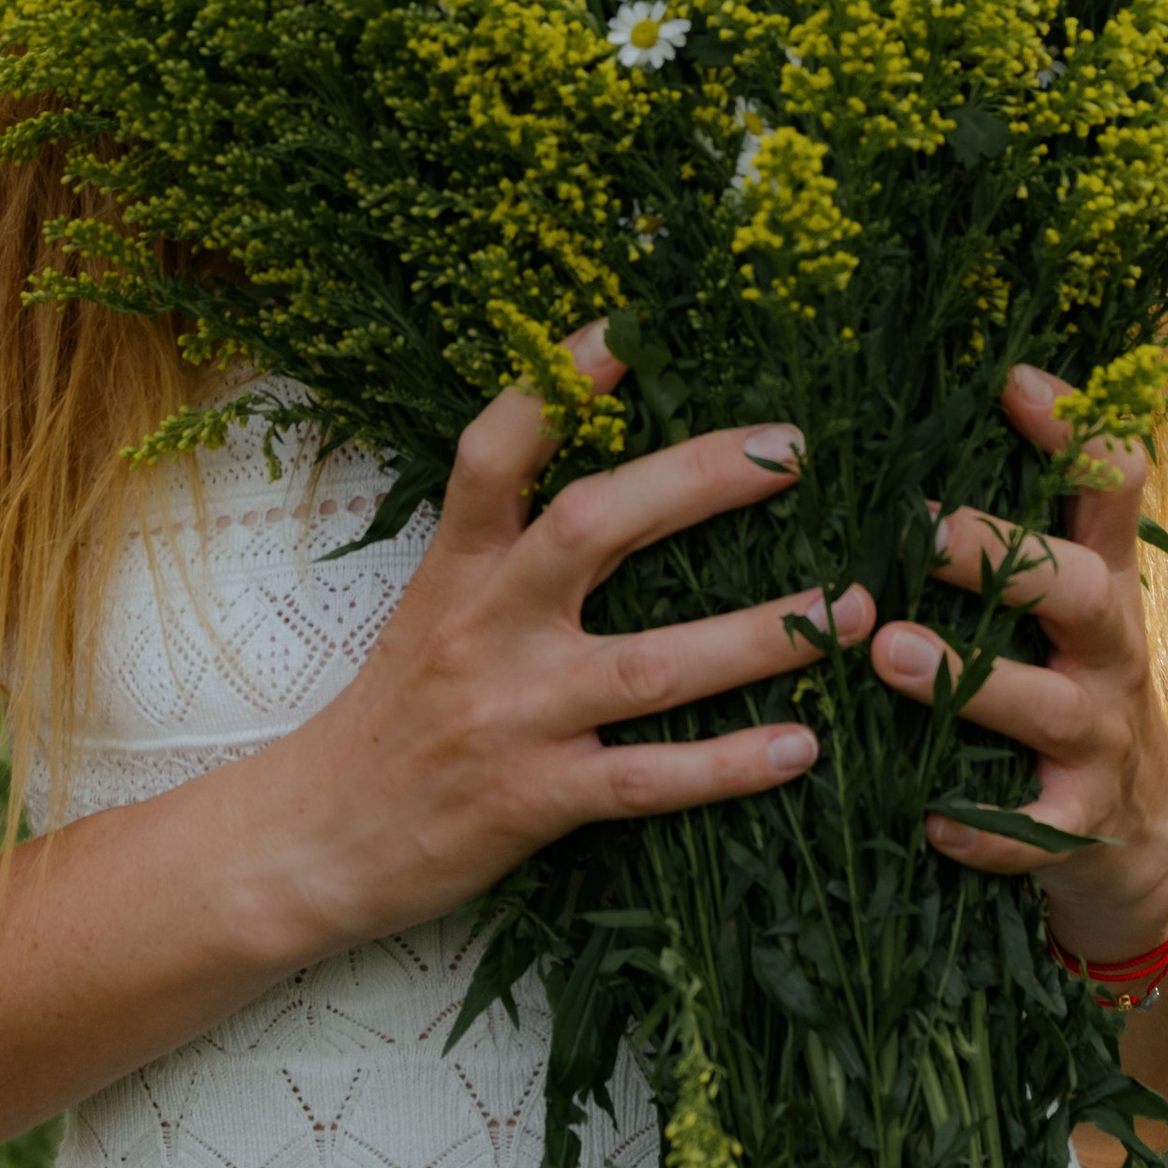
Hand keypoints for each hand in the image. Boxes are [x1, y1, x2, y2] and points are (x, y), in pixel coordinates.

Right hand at [264, 328, 871, 957]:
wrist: (313, 843)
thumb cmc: (392, 717)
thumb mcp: (431, 609)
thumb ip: (505, 550)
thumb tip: (619, 477)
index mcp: (455, 570)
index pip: (494, 454)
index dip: (555, 385)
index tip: (630, 325)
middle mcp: (485, 629)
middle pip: (592, 528)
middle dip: (700, 481)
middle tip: (795, 449)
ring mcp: (512, 717)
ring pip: (652, 665)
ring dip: (763, 635)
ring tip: (854, 610)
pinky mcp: (533, 802)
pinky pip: (648, 780)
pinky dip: (729, 765)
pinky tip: (801, 747)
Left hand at [867, 361, 1167, 963]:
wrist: (1135, 839)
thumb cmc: (1057, 684)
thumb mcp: (1052, 604)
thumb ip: (1003, 530)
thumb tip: (894, 424)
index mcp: (1099, 578)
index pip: (1111, 486)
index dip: (1073, 431)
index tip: (1010, 379)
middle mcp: (1111, 648)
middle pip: (1079, 586)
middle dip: (1000, 553)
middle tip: (914, 524)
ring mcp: (1102, 737)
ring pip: (1052, 704)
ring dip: (970, 678)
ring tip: (888, 654)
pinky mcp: (1082, 823)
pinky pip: (1037, 828)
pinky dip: (986, 826)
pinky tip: (930, 819)